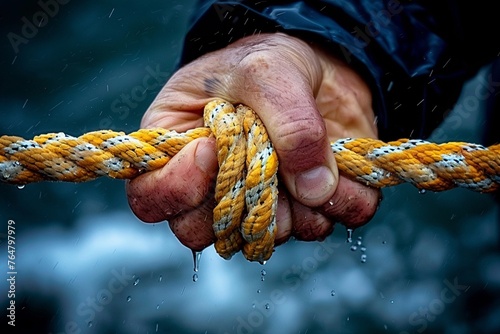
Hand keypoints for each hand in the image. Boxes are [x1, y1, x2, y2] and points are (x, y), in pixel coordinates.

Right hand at [125, 33, 380, 252]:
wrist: (318, 70)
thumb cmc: (269, 63)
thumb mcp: (266, 70)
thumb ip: (286, 120)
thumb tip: (312, 188)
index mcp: (178, 149)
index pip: (151, 196)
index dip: (178, 187)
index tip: (212, 151)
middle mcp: (211, 188)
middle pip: (200, 232)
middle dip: (239, 202)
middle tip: (265, 161)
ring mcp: (256, 206)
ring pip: (263, 239)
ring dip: (294, 203)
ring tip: (311, 155)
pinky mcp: (302, 210)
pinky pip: (321, 228)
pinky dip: (339, 202)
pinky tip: (340, 168)